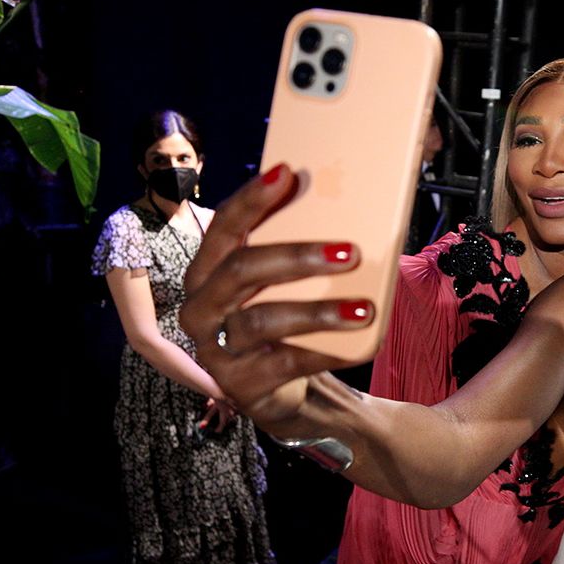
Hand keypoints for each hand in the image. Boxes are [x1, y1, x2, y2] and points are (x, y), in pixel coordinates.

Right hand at [178, 164, 374, 431]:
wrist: (282, 389)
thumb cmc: (284, 321)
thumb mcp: (282, 284)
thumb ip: (290, 247)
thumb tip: (341, 195)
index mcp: (206, 272)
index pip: (224, 228)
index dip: (251, 199)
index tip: (286, 173)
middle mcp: (200, 308)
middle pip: (241, 271)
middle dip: (297, 256)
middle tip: (350, 252)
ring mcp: (216, 349)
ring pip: (263, 321)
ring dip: (318, 312)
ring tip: (363, 308)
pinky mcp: (240, 385)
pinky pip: (286, 364)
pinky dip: (326, 352)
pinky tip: (359, 344)